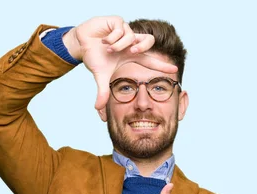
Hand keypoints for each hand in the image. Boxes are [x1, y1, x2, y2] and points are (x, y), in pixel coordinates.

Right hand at [63, 16, 177, 109]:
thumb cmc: (94, 57)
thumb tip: (98, 109)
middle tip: (132, 51)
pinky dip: (111, 38)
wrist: (82, 43)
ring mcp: (126, 30)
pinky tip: (104, 40)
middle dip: (142, 46)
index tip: (174, 70)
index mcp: (131, 55)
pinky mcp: (118, 21)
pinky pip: (120, 29)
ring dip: (118, 45)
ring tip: (108, 49)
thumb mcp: (100, 76)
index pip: (150, 61)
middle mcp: (132, 42)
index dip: (162, 65)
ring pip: (131, 36)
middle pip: (149, 41)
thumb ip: (103, 92)